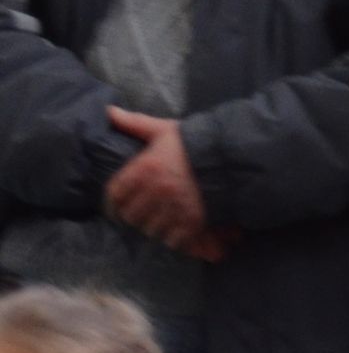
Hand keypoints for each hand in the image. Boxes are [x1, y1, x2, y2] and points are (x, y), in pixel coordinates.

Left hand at [105, 108, 221, 260]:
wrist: (234, 156)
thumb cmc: (196, 142)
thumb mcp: (165, 130)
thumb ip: (136, 123)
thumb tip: (109, 112)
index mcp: (143, 170)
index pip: (114, 195)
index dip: (111, 205)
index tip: (114, 209)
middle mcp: (154, 192)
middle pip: (131, 216)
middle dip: (134, 217)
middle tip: (139, 215)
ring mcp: (174, 209)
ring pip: (151, 229)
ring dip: (153, 227)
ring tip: (159, 222)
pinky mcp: (193, 222)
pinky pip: (173, 239)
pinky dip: (173, 238)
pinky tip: (177, 231)